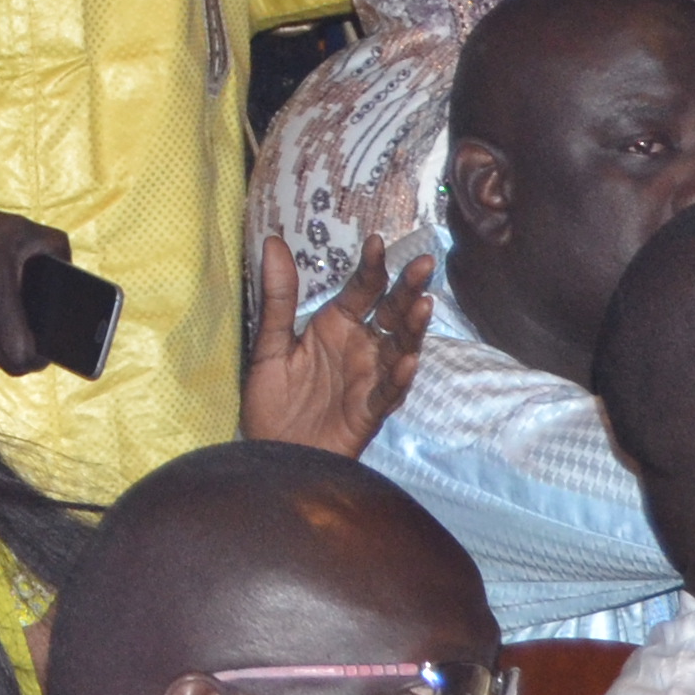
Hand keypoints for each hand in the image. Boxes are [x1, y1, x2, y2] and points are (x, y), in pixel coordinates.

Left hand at [243, 228, 431, 453]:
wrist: (271, 453)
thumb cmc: (274, 399)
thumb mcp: (271, 343)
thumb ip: (278, 297)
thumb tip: (273, 241)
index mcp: (338, 326)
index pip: (362, 289)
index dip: (372, 267)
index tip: (376, 241)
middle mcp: (360, 348)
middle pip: (391, 314)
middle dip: (407, 289)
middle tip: (423, 264)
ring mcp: (369, 379)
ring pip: (399, 349)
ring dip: (413, 329)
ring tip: (424, 306)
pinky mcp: (368, 412)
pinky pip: (388, 393)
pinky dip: (398, 377)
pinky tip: (408, 360)